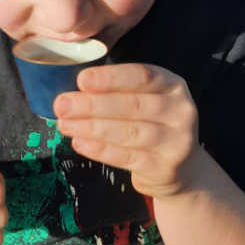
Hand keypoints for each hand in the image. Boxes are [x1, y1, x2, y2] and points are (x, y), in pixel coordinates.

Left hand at [53, 64, 199, 197]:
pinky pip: (126, 157)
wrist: (183, 168)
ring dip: (91, 127)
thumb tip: (75, 90)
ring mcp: (176, 141)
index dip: (111, 78)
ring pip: (128, 132)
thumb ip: (118, 92)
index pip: (142, 76)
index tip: (82, 80)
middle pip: (133, 105)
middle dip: (93, 104)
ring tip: (65, 124)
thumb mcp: (145, 100)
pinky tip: (80, 142)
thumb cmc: (153, 125)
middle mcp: (180, 111)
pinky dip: (100, 150)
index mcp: (172, 86)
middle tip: (62, 104)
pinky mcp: (164, 167)